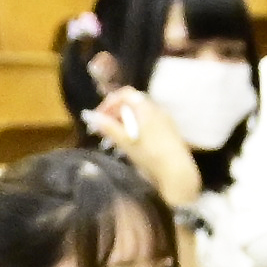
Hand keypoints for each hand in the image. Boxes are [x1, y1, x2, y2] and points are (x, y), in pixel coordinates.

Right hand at [86, 85, 203, 207]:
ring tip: (113, 142)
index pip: (124, 94)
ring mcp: (164, 120)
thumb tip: (88, 116)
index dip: (108, 103)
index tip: (98, 118)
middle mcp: (157, 109)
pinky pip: (148, 124)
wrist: (177, 171)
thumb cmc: (150, 155)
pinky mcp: (168, 132)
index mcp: (147, 107)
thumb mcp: (125, 142)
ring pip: (139, 116)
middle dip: (114, 115)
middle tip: (102, 131)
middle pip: (131, 105)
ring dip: (123, 124)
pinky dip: (135, 130)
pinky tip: (130, 146)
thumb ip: (107, 127)